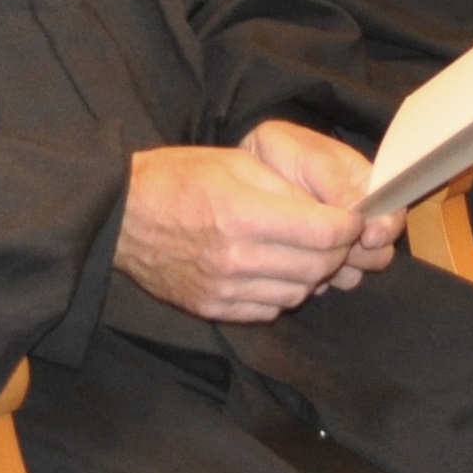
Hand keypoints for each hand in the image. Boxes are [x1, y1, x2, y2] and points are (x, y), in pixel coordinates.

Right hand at [118, 140, 370, 320]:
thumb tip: (333, 212)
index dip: (349, 226)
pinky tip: (272, 269)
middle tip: (333, 234)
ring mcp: (224, 289)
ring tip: (300, 249)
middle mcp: (236, 259)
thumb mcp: (236, 163)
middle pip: (318, 267)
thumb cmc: (178, 178)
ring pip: (298, 292)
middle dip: (337, 250)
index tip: (351, 217)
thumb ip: (288, 189)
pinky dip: (282, 291)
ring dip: (311, 273)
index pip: (324, 233)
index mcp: (243, 216)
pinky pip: (270, 309)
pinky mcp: (213, 308)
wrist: (121, 216)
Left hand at [244, 119, 400, 279]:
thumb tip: (361, 217)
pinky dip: (317, 277)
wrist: (253, 166)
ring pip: (355, 271)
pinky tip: (296, 261)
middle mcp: (359, 219)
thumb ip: (337, 185)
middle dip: (362, 254)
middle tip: (339, 249)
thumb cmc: (284, 152)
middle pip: (380, 250)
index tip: (368, 237)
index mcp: (368, 186)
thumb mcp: (311, 158)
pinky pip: (327, 281)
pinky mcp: (319, 263)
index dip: (386, 228)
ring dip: (338, 268)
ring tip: (309, 252)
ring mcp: (339, 244)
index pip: (394, 213)